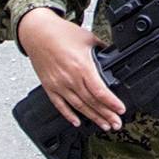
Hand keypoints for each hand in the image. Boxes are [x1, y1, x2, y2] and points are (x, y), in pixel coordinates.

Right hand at [17, 8, 125, 131]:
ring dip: (92, 117)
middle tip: (117, 124)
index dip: (112, 103)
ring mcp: (58, 85)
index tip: (121, 110)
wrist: (37, 32)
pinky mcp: (49, 87)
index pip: (100, 91)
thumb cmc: (61, 33)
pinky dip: (68, 115)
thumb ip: (102, 48)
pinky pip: (59, 105)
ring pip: (78, 106)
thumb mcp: (88, 38)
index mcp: (82, 67)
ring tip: (104, 125)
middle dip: (106, 115)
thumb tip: (113, 53)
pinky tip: (77, 122)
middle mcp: (70, 79)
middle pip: (91, 102)